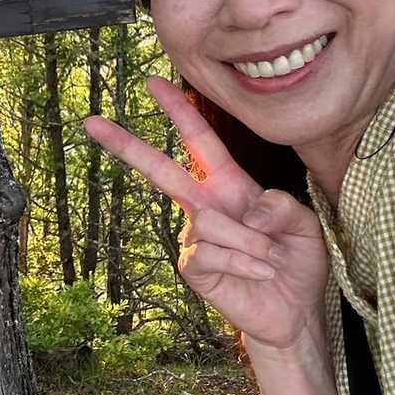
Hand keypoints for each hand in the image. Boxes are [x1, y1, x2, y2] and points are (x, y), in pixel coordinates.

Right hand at [82, 76, 329, 351]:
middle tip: (91, 121)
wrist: (293, 312)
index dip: (179, 111)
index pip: (199, 141)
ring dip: (252, 242)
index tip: (154, 83)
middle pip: (159, 170)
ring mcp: (194, 236)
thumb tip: (245, 209)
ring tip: (269, 259)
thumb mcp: (303, 223)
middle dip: (125, 144)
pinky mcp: (192, 266)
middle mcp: (205, 205)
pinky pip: (211, 251)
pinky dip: (244, 262)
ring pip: (210, 221)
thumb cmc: (296, 261)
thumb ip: (280, 205)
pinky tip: (258, 272)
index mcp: (229, 185)